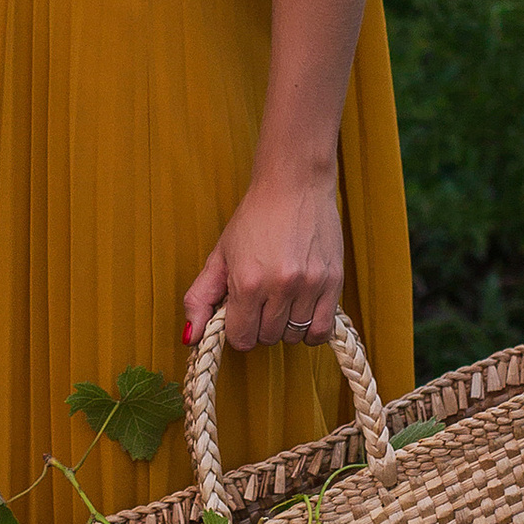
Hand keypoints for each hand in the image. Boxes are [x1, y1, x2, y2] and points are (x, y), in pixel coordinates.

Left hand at [182, 170, 344, 354]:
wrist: (295, 185)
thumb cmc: (255, 218)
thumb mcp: (220, 256)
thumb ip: (200, 298)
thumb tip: (189, 337)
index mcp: (248, 281)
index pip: (242, 338)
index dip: (238, 330)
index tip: (241, 314)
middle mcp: (280, 285)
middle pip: (267, 338)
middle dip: (260, 326)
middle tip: (260, 302)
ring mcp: (310, 284)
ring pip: (294, 335)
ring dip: (285, 326)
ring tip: (282, 302)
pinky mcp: (333, 281)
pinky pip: (322, 330)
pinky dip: (310, 329)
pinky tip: (301, 311)